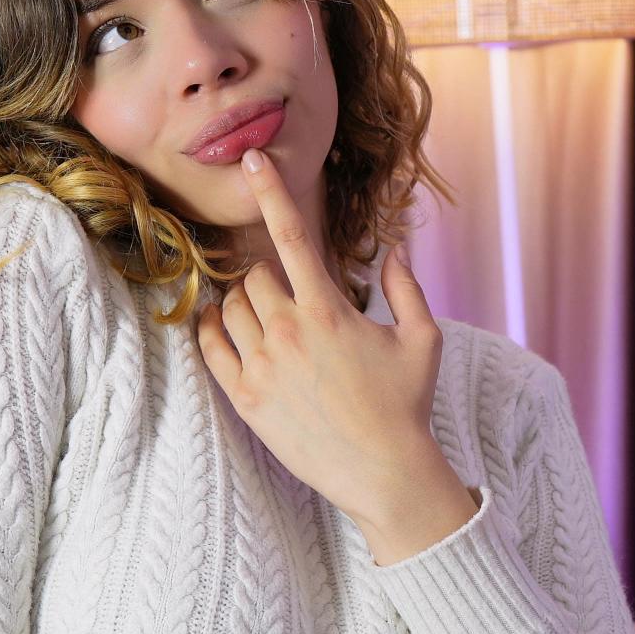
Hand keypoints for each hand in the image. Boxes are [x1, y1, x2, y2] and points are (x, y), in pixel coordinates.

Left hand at [194, 146, 450, 527]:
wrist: (385, 473)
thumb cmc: (407, 406)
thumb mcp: (423, 340)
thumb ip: (407, 287)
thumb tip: (397, 246)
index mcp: (330, 310)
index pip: (293, 235)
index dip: (270, 191)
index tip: (252, 159)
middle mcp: (290, 331)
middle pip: (255, 276)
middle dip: (271, 279)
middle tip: (293, 302)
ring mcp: (263, 366)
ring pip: (232, 307)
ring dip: (246, 305)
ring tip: (273, 325)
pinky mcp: (245, 399)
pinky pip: (211, 346)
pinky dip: (213, 329)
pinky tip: (226, 329)